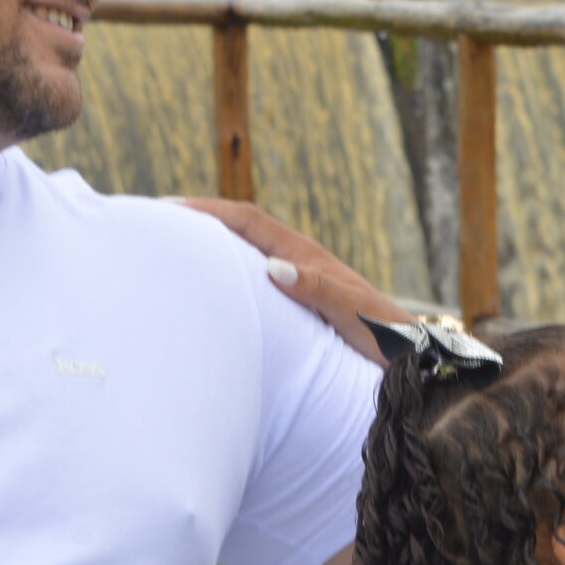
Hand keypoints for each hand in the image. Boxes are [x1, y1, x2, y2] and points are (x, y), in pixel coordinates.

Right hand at [173, 197, 409, 361]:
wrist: (411, 356)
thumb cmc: (383, 334)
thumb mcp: (351, 310)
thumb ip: (317, 288)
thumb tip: (272, 268)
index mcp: (305, 256)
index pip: (247, 221)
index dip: (208, 212)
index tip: (169, 208)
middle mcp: (298, 261)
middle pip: (239, 230)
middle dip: (199, 221)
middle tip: (153, 222)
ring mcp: (298, 280)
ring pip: (244, 254)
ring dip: (209, 247)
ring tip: (168, 251)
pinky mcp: (298, 302)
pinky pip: (252, 279)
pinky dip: (225, 275)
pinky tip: (207, 291)